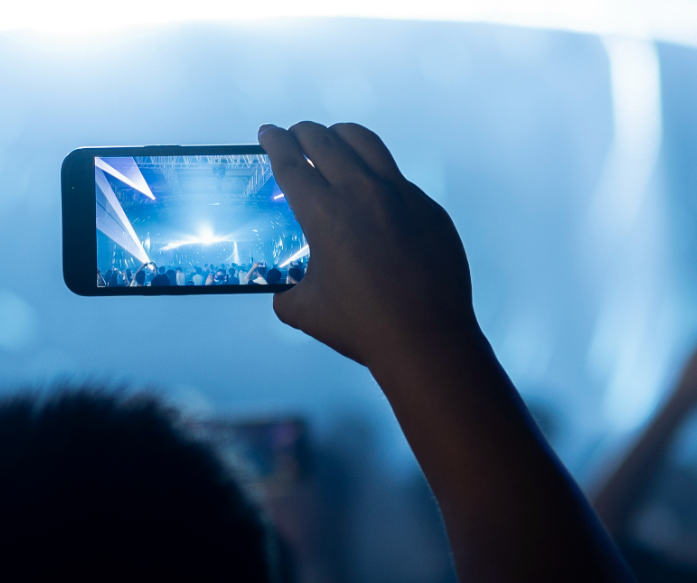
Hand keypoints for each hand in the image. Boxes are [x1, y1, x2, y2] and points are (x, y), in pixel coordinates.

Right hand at [260, 122, 478, 365]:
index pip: (291, 163)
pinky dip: (377, 174)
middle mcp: (361, 193)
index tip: (268, 134)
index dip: (274, 143)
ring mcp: (400, 195)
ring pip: (366, 143)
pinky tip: (373, 192)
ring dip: (342, 135)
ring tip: (333, 138)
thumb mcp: (307, 311)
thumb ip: (288, 294)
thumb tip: (285, 292)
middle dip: (303, 132)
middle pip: (324, 141)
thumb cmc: (365, 325)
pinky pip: (398, 178)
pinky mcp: (428, 208)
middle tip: (295, 135)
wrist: (426, 337)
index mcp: (324, 213)